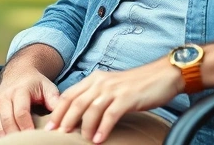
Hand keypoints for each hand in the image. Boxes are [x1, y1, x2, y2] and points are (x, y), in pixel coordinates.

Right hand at [0, 65, 60, 136]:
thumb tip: (59, 117)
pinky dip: (0, 136)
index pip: (21, 112)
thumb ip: (54, 100)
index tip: (34, 137)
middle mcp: (5, 97)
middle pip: (8, 122)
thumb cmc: (36, 83)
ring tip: (18, 144)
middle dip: (16, 135)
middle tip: (26, 143)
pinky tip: (9, 141)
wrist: (19, 72)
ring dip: (7, 138)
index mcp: (20, 90)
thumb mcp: (48, 87)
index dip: (26, 127)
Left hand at [46, 59, 182, 142]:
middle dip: (64, 119)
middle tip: (58, 134)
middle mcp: (102, 82)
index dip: (58, 110)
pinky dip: (103, 128)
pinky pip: (110, 115)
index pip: (69, 94)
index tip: (50, 126)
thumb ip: (97, 96)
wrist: (163, 75)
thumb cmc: (137, 85)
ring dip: (84, 126)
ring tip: (81, 139)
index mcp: (95, 79)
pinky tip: (99, 140)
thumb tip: (81, 114)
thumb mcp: (112, 87)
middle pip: (76, 102)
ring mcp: (114, 89)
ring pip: (91, 109)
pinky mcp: (127, 98)